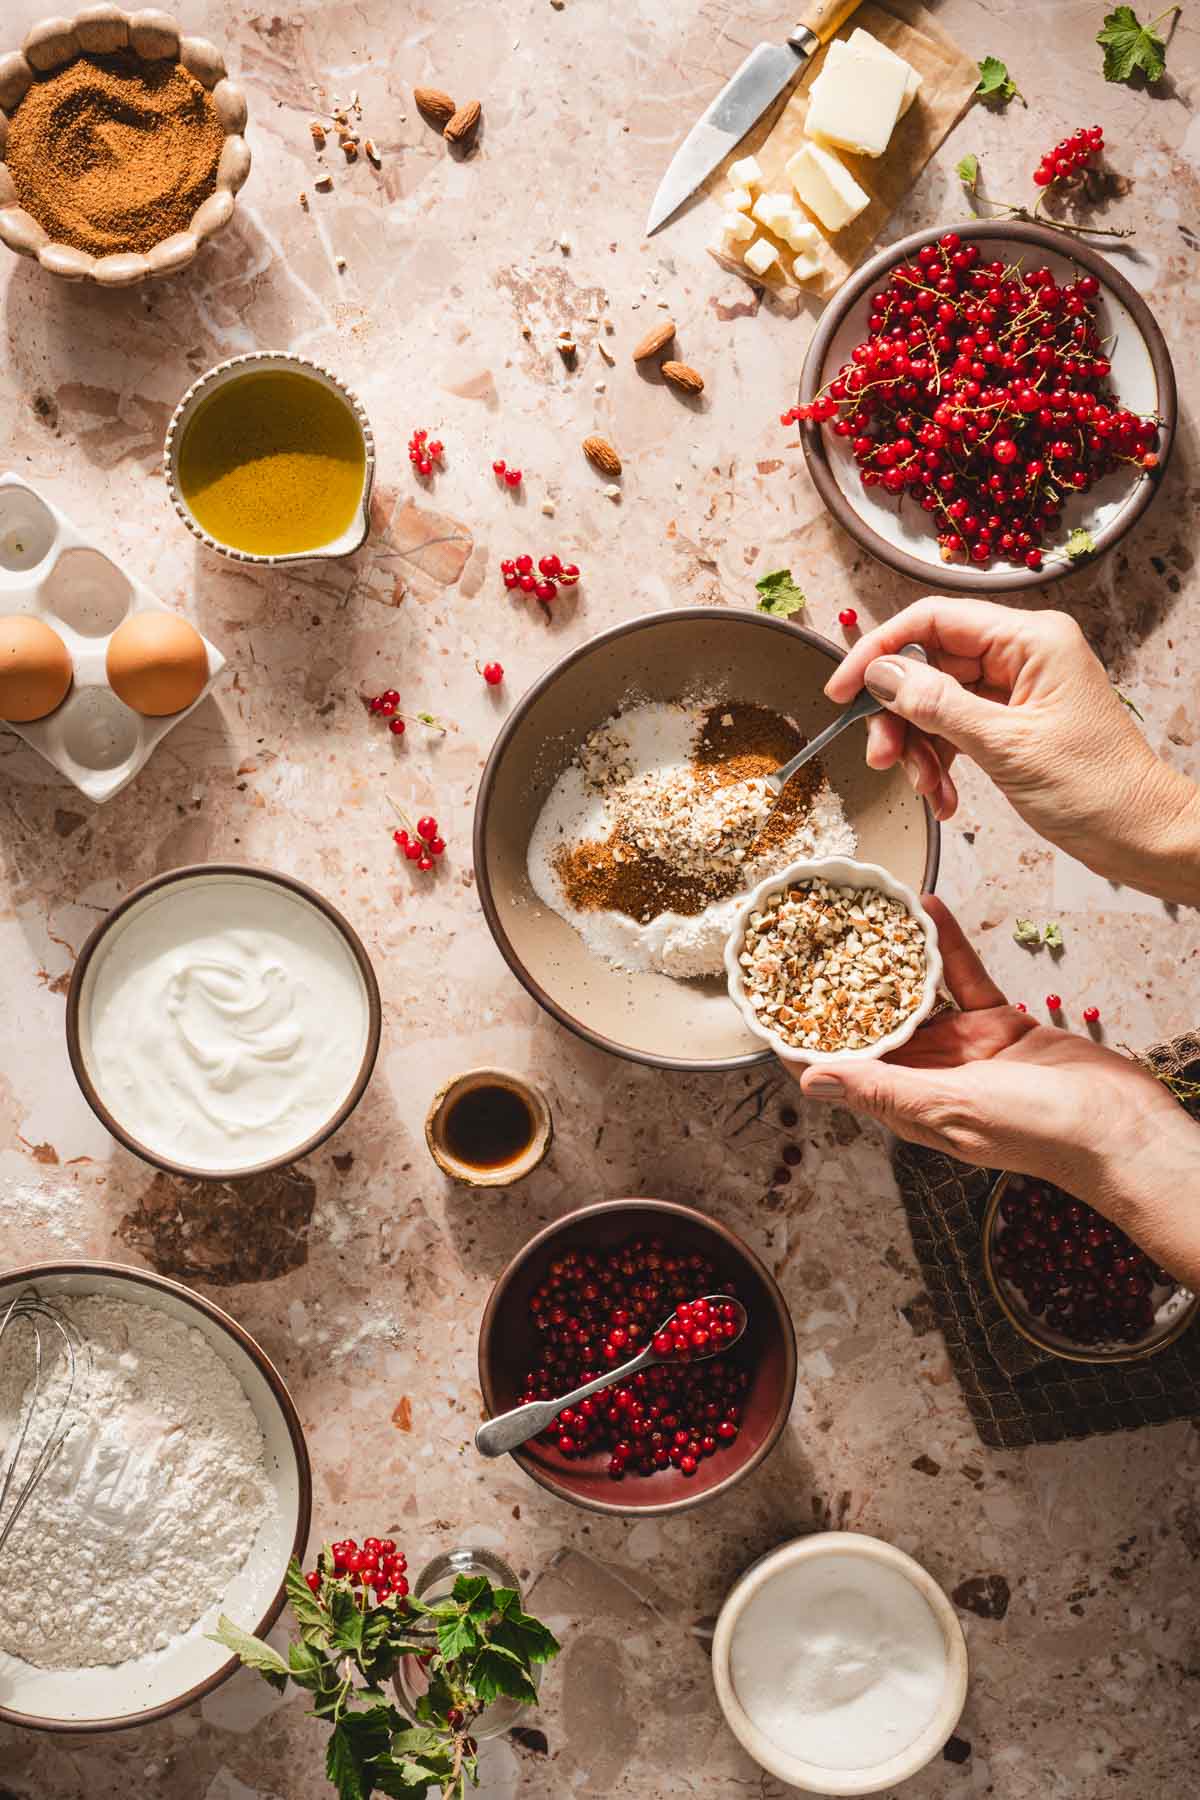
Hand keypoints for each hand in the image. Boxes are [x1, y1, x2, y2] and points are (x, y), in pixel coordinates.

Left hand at [791, 899, 1199, 1285]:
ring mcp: (966, 1049)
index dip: (810, 1043)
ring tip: (864, 916)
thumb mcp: (948, 1108)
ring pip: (919, 995)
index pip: (846, 1071)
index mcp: (909, 1105)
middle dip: (844, 990)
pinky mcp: (1001, 1024)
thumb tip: (813, 1082)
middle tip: (810, 944)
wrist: (1117, 1126)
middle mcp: (931, 1076)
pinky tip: (931, 909)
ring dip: (895, 958)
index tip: (774, 1009)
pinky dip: (950, 945)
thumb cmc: (1036, 1133)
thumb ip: (882, 1090)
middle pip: (877, 1027)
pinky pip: (965, 978)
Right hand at [827, 597, 1199, 902]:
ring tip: (927, 790)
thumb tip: (882, 674)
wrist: (1142, 835)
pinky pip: (956, 730)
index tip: (842, 691)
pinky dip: (942, 764)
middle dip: (900, 715)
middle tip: (882, 759)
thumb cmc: (1096, 788)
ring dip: (920, 748)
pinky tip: (945, 800)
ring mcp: (1017, 689)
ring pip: (936, 702)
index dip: (879, 651)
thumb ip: (938, 705)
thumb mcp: (1006, 746)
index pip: (933, 620)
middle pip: (929, 665)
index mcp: (1031, 639)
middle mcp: (1023, 654)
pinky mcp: (1013, 722)